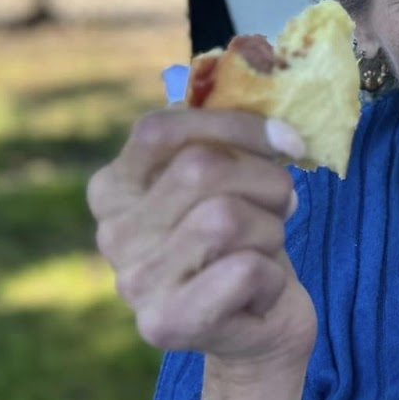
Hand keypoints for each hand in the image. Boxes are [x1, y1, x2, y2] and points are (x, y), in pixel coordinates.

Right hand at [88, 108, 317, 369]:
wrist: (261, 331)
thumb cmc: (247, 244)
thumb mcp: (234, 180)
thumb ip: (228, 134)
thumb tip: (259, 68)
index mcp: (116, 186)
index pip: (161, 128)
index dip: (234, 125)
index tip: (287, 141)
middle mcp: (111, 233)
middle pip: (202, 169)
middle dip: (266, 183)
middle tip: (280, 208)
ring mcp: (132, 282)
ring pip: (226, 218)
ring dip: (270, 231)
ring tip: (264, 251)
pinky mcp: (163, 325)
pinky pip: (244, 269)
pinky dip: (273, 276)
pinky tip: (259, 292)